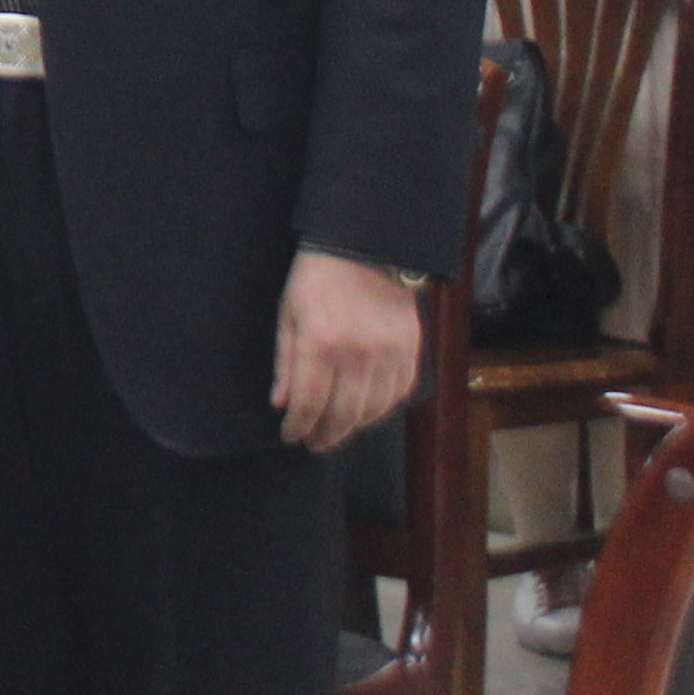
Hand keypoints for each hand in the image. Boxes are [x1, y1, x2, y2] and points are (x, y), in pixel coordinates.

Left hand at [274, 250, 423, 450]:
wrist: (365, 249)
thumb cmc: (316, 279)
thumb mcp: (288, 314)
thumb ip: (286, 362)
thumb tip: (282, 404)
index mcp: (321, 344)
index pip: (310, 403)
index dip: (299, 426)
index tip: (291, 436)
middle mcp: (358, 355)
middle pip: (343, 414)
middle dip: (326, 435)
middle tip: (314, 444)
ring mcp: (389, 354)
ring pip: (373, 410)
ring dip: (354, 428)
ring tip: (337, 433)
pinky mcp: (412, 350)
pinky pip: (399, 394)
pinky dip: (382, 410)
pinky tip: (366, 414)